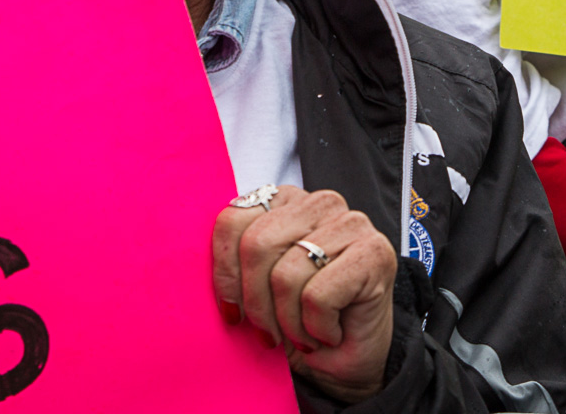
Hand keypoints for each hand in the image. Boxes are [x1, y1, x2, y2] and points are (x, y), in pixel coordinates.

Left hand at [212, 185, 398, 403]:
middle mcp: (319, 202)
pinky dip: (316, 329)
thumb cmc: (299, 323)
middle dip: (256, 304)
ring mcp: (352, 223)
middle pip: (256, 245)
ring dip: (288, 322)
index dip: (224, 274)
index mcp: (284, 201)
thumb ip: (233, 266)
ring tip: (302, 333)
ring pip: (286, 273)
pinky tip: (329, 332)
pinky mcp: (375, 252)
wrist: (348, 363)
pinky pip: (317, 296)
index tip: (232, 312)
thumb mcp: (255, 291)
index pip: (233, 220)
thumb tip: (189, 272)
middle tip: (270, 333)